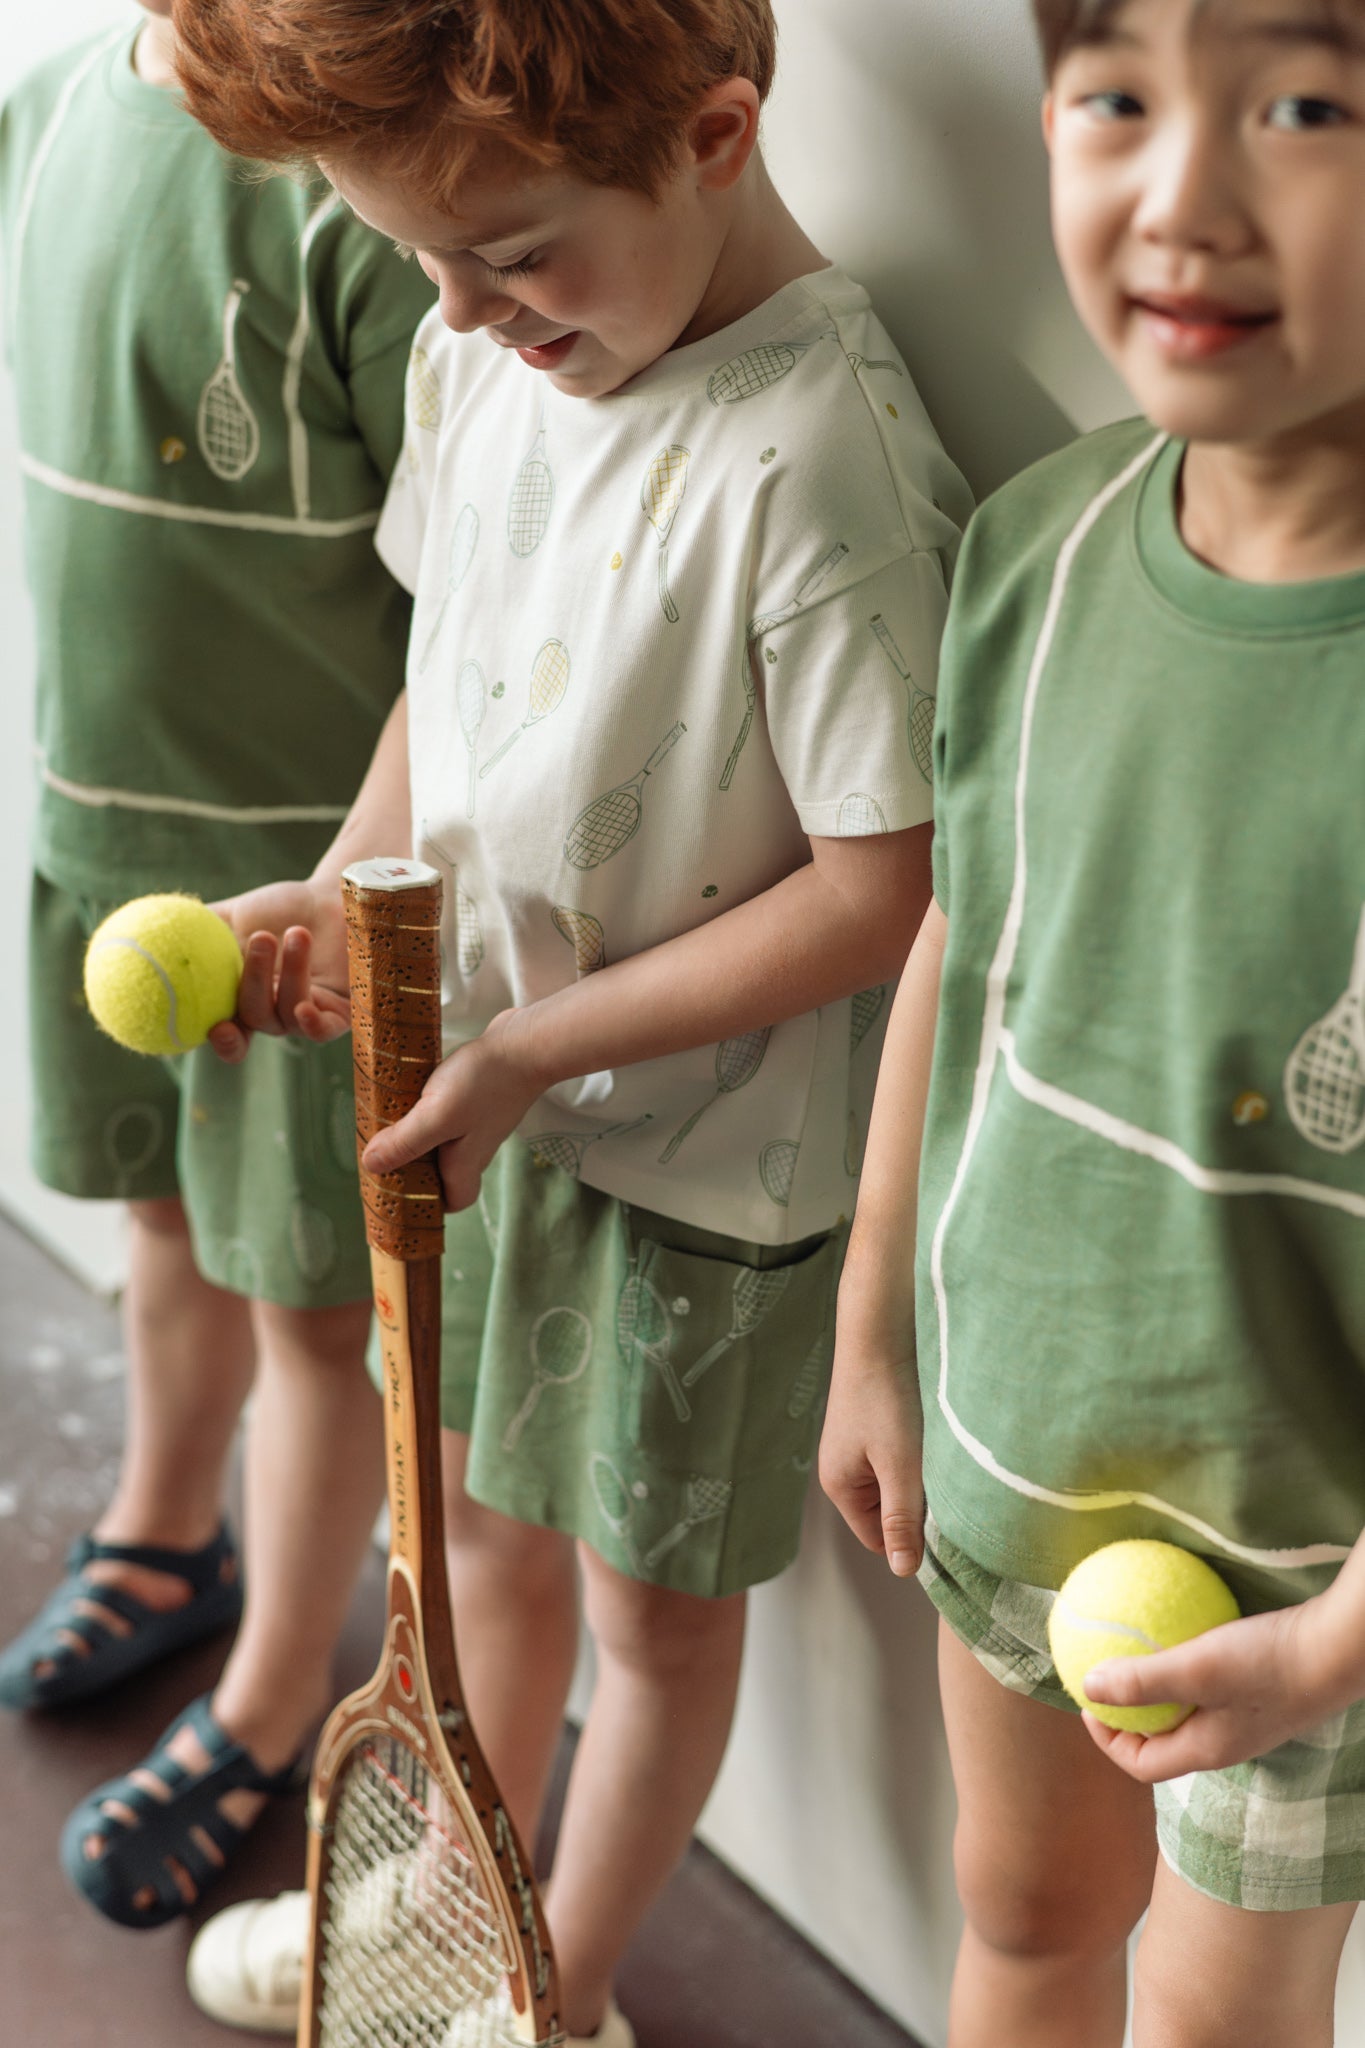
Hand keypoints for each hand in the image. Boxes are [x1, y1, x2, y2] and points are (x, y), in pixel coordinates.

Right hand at [207, 878, 349, 1061]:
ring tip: (297, 932)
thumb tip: (139, 934)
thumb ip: (191, 929)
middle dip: (253, 982)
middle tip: (258, 939)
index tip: (213, 1029)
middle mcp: (273, 1013)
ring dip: (290, 972)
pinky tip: (305, 1006)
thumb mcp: (233, 915)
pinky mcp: (341, 1014)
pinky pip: (323, 1031)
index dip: (219, 1041)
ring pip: (287, 1014)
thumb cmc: (281, 908)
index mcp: (242, 999)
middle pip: (254, 1018)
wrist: (334, 897)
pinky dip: (311, 1024)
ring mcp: (306, 1016)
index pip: (226, 1032)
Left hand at [361, 1010, 544, 1211]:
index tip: (399, 1188)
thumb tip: (371, 1166)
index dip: (431, 1202)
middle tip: (384, 1147)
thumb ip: (406, 1142)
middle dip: (416, 1163)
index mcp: (465, 1162)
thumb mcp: (437, 1115)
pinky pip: (452, 1113)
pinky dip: (432, 1108)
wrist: (527, 1044)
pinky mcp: (482, 1097)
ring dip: (420, 1133)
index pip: (454, 1200)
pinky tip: (417, 1090)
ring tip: (393, 1116)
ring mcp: (481, 1121)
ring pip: (446, 1139)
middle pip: (445, 1169)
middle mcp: (475, 1147)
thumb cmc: (485, 1082)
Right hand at [818, 1322, 923, 1576]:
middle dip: (916, 1504)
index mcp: (840, 1486)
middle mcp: (842, 1470)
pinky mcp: (872, 1428)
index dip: (910, 1537)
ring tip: (934, 1454)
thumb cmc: (887, 1399)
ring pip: (896, 1484)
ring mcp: (856, 1448)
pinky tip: (930, 1436)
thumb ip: (902, 1519)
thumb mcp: (900, 1465)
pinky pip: (897, 1460)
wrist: (880, 1333)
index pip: (878, 1539)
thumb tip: (902, 1572)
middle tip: (940, 1482)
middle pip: (887, 1512)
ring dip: (919, 1478)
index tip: (941, 1521)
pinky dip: (917, 1455)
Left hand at [1082, 1595, 1349, 1781]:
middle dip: (1128, 1716)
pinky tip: (1179, 1632)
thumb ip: (1143, 1680)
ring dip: (1155, 1690)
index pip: (1142, 1765)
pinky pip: (1207, 1689)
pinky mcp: (1259, 1693)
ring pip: (1185, 1714)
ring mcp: (1245, 1720)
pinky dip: (1184, 1668)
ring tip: (1134, 1653)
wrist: (1338, 1651)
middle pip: (1161, 1741)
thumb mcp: (1196, 1667)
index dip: (1107, 1741)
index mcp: (1206, 1751)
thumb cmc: (1267, 1663)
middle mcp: (1225, 1743)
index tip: (1088, 1703)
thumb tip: (1088, 1684)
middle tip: (1105, 1675)